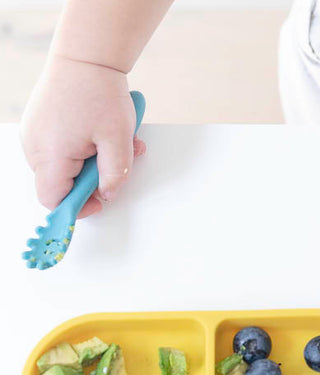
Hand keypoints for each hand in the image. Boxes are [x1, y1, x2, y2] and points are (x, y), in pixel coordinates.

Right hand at [21, 55, 144, 218]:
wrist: (87, 56)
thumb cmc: (100, 93)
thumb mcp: (118, 141)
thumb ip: (115, 175)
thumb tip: (108, 195)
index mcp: (50, 154)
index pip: (54, 200)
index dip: (78, 207)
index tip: (100, 201)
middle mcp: (34, 146)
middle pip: (61, 184)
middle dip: (93, 180)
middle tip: (117, 165)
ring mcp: (35, 134)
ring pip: (64, 166)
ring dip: (93, 163)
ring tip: (115, 144)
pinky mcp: (41, 125)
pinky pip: (61, 149)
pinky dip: (84, 148)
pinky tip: (102, 135)